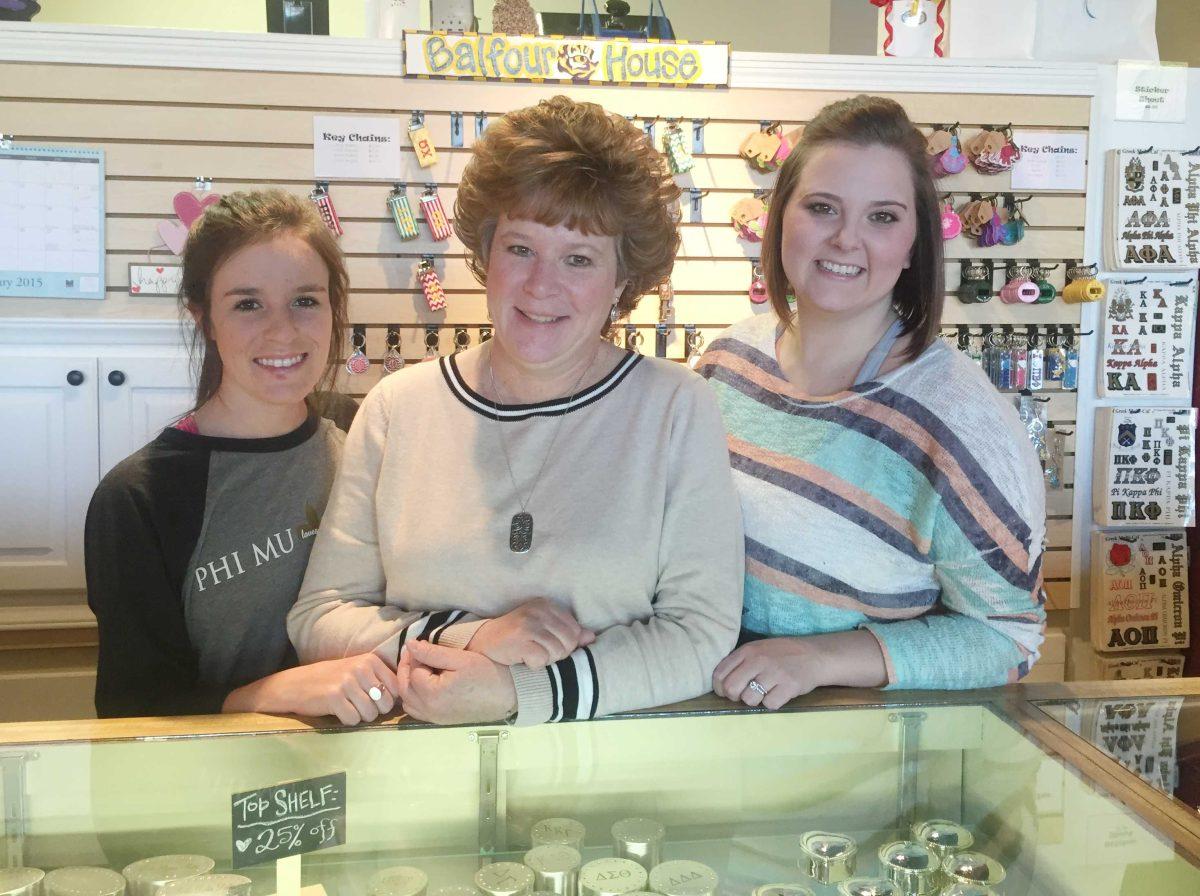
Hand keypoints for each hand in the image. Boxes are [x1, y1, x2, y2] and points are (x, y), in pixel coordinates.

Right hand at [222, 653, 399, 725]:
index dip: (387, 700)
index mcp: (370, 660)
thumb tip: (406, 696)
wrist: (295, 684)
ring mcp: (347, 682)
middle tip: (357, 705)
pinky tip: (337, 711)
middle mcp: (361, 668)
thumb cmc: (330, 679)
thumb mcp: (357, 670)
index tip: (372, 699)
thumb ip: (379, 678)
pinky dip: (347, 721)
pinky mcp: (335, 698)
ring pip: (371, 714)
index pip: (396, 688)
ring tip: (346, 707)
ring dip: (360, 716)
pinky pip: (354, 720)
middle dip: (375, 711)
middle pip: (386, 704)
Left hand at [397, 640, 517, 724]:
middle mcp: (430, 710)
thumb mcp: (461, 659)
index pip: (412, 671)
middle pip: (404, 688)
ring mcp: (435, 718)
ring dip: (408, 684)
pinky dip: (415, 697)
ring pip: (408, 702)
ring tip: (419, 667)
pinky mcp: (442, 721)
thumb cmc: (487, 674)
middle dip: (405, 668)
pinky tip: (425, 684)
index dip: (414, 655)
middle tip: (415, 653)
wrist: (509, 696)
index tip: (421, 643)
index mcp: (432, 694)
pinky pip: (418, 711)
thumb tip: (410, 645)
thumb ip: (432, 652)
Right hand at [467, 598, 594, 668]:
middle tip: (536, 651)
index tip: (546, 644)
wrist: (482, 643)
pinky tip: (521, 658)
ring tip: (528, 653)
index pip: (575, 631)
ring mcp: (529, 624)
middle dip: (556, 654)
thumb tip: (591, 637)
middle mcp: (539, 610)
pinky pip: (542, 660)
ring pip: (557, 652)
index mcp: (547, 605)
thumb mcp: (543, 630)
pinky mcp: (520, 639)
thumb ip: (567, 632)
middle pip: (569, 642)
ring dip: (544, 660)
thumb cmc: (515, 638)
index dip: (565, 645)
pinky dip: (533, 665)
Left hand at [712, 637, 828, 710]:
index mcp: (748, 650)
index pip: (720, 673)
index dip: (719, 688)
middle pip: (731, 688)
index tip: (725, 692)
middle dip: (734, 697)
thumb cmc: (782, 654)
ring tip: (765, 692)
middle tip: (744, 695)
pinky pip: (769, 704)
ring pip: (749, 699)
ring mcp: (774, 673)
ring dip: (756, 700)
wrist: (814, 655)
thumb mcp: (758, 649)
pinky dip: (773, 702)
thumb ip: (740, 661)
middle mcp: (758, 660)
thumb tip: (721, 682)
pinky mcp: (788, 686)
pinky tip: (779, 693)